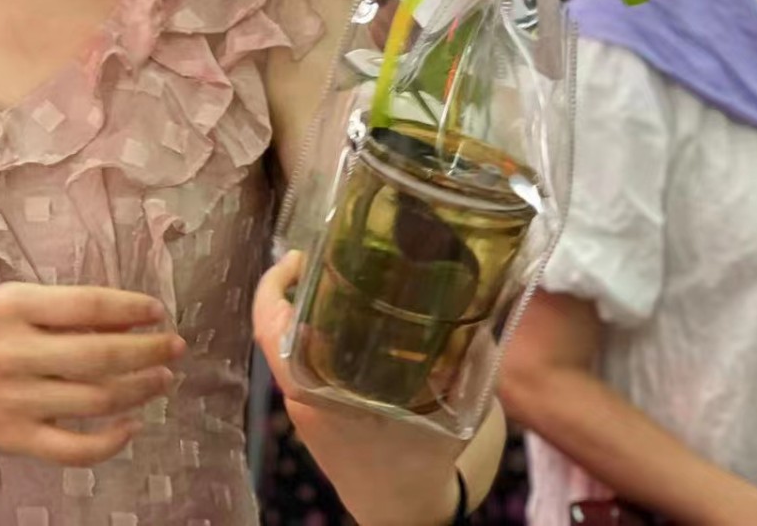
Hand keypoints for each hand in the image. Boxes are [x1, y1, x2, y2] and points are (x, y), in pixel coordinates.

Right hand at [0, 281, 183, 465]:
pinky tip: (131, 426)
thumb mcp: (5, 305)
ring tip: (162, 380)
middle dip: (149, 351)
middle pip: (100, 355)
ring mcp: (16, 399)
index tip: (157, 311)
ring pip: (96, 399)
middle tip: (175, 347)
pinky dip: (110, 441)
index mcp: (13, 307)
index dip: (131, 308)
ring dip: (140, 390)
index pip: (87, 305)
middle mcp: (15, 352)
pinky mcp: (14, 439)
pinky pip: (74, 448)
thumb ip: (57, 310)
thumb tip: (124, 320)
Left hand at [254, 251, 476, 525]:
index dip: (275, 284)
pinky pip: (305, 364)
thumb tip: (485, 310)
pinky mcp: (311, 415)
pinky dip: (319, 337)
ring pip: (291, 345)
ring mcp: (303, 407)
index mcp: (320, 390)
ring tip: (343, 280)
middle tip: (329, 257)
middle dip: (298, 287)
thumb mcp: (452, 410)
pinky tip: (351, 322)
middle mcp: (303, 396)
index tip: (299, 256)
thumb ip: (466, 360)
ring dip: (308, 311)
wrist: (404, 513)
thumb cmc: (425, 462)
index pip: (271, 327)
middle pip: (280, 328)